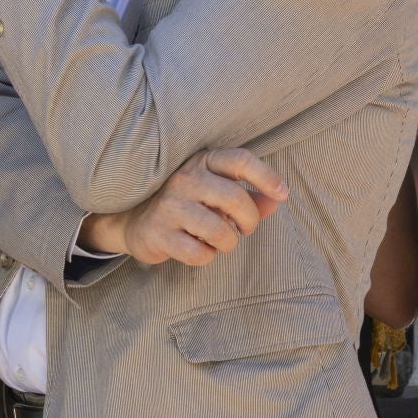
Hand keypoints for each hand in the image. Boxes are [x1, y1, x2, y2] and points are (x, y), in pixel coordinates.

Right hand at [79, 147, 287, 266]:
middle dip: (249, 221)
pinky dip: (206, 257)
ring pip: (220, 231)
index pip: (241, 161)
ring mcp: (170, 206)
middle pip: (235, 198)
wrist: (135, 221)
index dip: (266, 177)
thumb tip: (277, 200)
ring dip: (228, 243)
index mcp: (202, 162)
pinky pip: (200, 254)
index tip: (282, 194)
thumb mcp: (216, 192)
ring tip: (219, 241)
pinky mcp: (160, 234)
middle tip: (245, 229)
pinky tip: (197, 248)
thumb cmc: (187, 205)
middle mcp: (185, 179)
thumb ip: (249, 196)